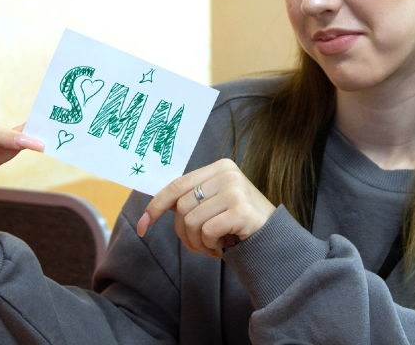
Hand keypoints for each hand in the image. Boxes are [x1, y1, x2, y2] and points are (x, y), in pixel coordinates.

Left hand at [136, 158, 275, 257]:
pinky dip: (209, 245)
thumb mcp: (214, 201)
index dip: (155, 206)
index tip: (142, 226)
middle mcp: (227, 174)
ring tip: (211, 245)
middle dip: (183, 233)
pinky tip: (222, 245)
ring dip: (196, 242)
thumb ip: (190, 197)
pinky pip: (207, 232)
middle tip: (197, 244)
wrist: (272, 235)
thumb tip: (152, 207)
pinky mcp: (241, 210)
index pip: (177, 185)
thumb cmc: (238, 220)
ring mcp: (235, 190)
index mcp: (219, 167)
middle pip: (181, 207)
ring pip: (191, 221)